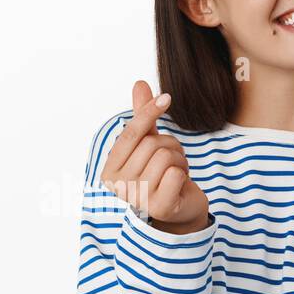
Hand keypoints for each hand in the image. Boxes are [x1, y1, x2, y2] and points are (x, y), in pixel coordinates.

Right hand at [100, 81, 210, 232]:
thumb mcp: (150, 143)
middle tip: (173, 159)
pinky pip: (175, 173)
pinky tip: (180, 183)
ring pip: (165, 156)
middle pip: (151, 144)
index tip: (166, 97)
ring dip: (179, 159)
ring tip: (176, 171)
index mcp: (110, 170)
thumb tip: (140, 83)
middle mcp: (119, 186)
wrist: (180, 209)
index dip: (148, 112)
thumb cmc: (162, 174)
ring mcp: (138, 199)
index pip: (130, 133)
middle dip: (170, 145)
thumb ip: (143, 117)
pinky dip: (183, 173)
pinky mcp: (160, 207)